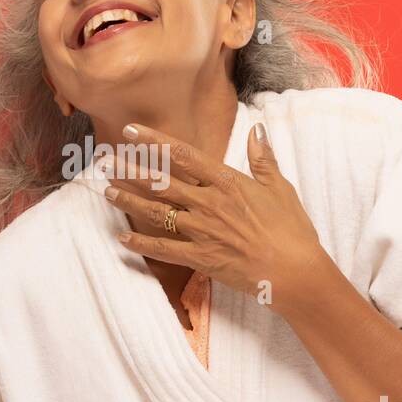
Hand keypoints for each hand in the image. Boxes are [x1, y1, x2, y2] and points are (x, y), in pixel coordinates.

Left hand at [101, 122, 329, 313]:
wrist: (295, 272)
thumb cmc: (291, 230)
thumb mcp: (280, 187)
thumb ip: (263, 159)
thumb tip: (257, 130)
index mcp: (227, 182)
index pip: (183, 155)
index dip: (155, 141)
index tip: (132, 131)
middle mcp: (209, 203)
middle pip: (161, 182)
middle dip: (131, 170)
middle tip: (106, 161)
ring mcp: (202, 231)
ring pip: (157, 212)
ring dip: (129, 201)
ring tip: (107, 191)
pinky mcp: (201, 258)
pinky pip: (164, 250)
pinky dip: (141, 244)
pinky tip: (122, 238)